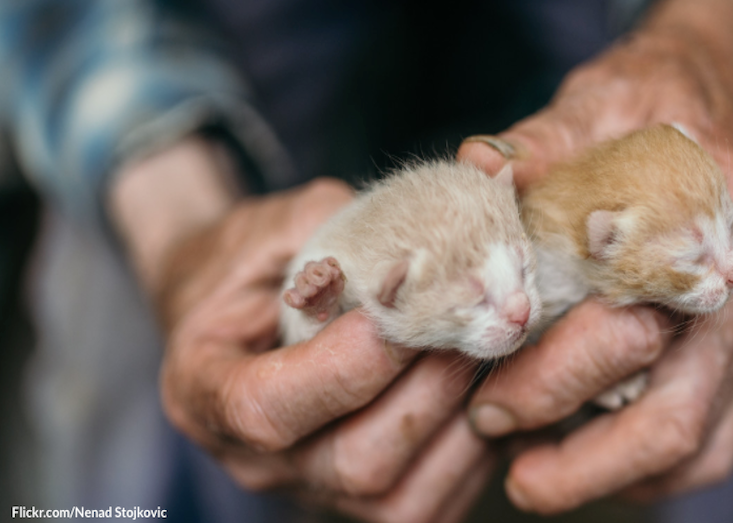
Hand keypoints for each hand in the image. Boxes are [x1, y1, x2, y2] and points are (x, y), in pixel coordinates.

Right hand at [147, 174, 492, 521]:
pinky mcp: (365, 503)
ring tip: (488, 347)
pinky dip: (475, 450)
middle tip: (472, 319)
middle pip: (355, 464)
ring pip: (404, 496)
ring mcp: (313, 490)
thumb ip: (334, 229)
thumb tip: (427, 237)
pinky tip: (488, 388)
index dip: (345, 366)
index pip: (267, 409)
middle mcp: (256, 461)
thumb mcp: (271, 228)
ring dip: (463, 418)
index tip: (400, 304)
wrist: (243, 308)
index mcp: (204, 389)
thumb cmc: (253, 263)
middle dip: (428, 386)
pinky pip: (434, 504)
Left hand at [457, 0, 732, 512]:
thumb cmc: (645, 105)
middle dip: (583, 456)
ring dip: (615, 474)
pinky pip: (718, 437)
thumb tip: (476, 169)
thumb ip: (537, 146)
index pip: (634, 326)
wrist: (708, 103)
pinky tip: (595, 460)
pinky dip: (655, 467)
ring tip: (536, 479)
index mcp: (709, 220)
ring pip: (701, 441)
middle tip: (506, 463)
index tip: (487, 406)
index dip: (555, 378)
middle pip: (674, 409)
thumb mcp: (592, 105)